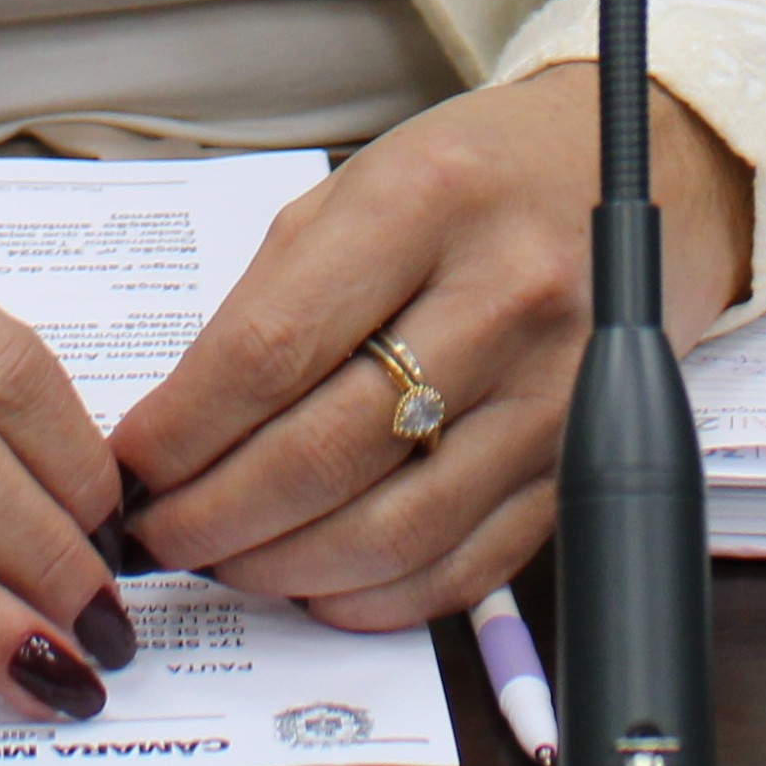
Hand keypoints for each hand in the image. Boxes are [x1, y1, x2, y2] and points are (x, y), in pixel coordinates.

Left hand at [107, 66, 751, 628]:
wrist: (636, 170)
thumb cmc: (474, 177)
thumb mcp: (361, 187)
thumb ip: (273, 298)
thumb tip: (178, 429)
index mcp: (424, 202)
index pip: (269, 349)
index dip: (182, 430)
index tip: (130, 466)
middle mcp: (501, 295)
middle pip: (321, 454)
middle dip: (214, 516)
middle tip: (160, 533)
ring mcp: (554, 388)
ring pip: (389, 529)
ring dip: (282, 567)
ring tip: (226, 560)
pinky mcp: (582, 460)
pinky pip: (466, 565)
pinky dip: (376, 595)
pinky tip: (318, 581)